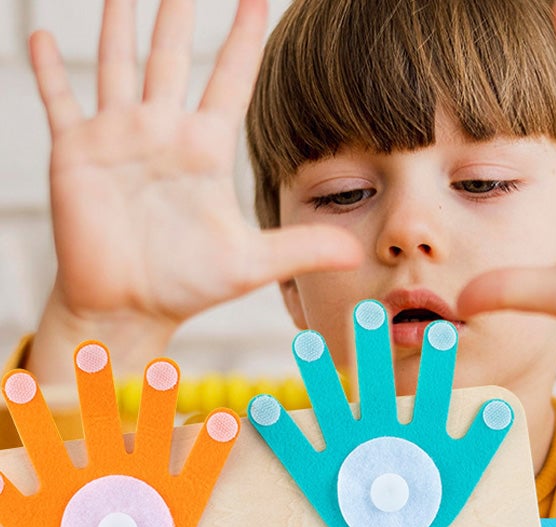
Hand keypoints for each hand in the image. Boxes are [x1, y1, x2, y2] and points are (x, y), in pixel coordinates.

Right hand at [26, 0, 360, 380]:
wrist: (130, 308)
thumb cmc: (188, 285)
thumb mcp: (251, 263)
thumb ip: (302, 249)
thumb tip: (359, 254)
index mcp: (204, 148)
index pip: (229, 78)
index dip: (243, 37)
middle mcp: (162, 133)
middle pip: (170, 56)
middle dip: (174, 13)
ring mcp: (118, 139)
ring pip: (116, 65)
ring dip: (117, 26)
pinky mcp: (76, 154)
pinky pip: (59, 102)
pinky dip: (48, 72)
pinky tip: (37, 38)